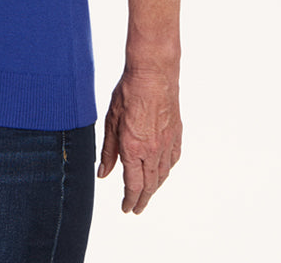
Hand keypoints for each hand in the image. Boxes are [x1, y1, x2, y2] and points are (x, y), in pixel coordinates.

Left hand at [97, 68, 181, 213]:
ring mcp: (167, 143)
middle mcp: (153, 150)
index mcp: (134, 148)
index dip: (129, 199)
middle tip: (136, 208)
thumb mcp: (111, 120)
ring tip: (147, 193)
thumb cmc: (129, 91)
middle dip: (142, 199)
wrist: (154, 72)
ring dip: (154, 187)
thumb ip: (108, 150)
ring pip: (162, 175)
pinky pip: (173, 160)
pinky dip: (166, 170)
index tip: (126, 208)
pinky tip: (162, 172)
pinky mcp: (176, 134)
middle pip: (149, 185)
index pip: (132, 184)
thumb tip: (103, 173)